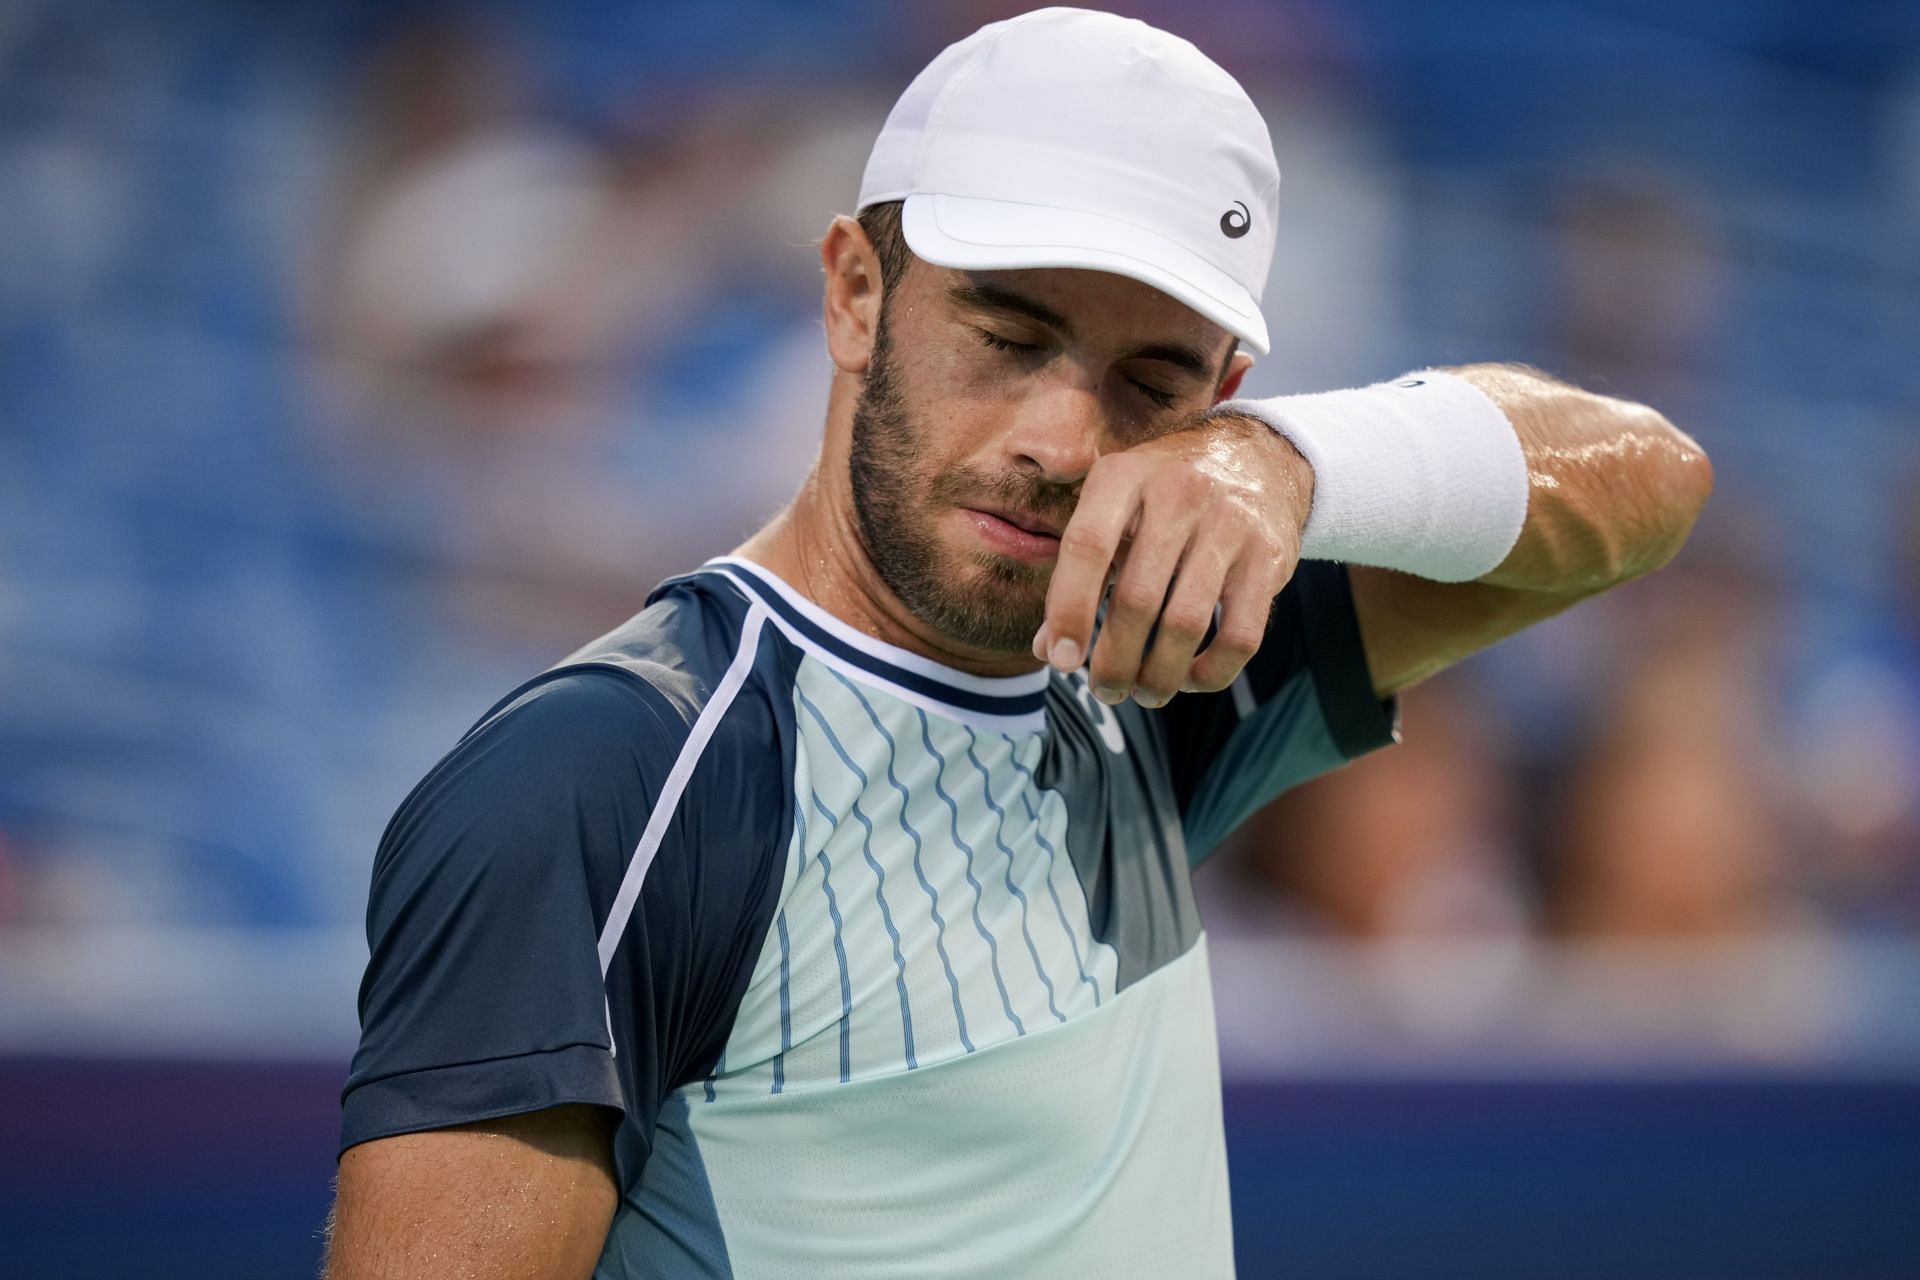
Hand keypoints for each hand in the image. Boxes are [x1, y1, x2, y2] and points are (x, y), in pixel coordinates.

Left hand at [1031, 412, 1312, 706]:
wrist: (1256, 457)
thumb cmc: (1162, 497)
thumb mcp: (1112, 511)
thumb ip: (1077, 574)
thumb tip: (1049, 650)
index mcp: (1124, 476)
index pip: (1087, 547)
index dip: (1069, 611)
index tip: (1062, 661)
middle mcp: (1178, 492)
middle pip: (1137, 598)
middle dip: (1115, 661)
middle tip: (1106, 689)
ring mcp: (1229, 523)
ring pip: (1186, 624)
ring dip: (1159, 675)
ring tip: (1145, 693)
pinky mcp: (1269, 556)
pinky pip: (1241, 635)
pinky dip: (1211, 672)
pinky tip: (1190, 678)